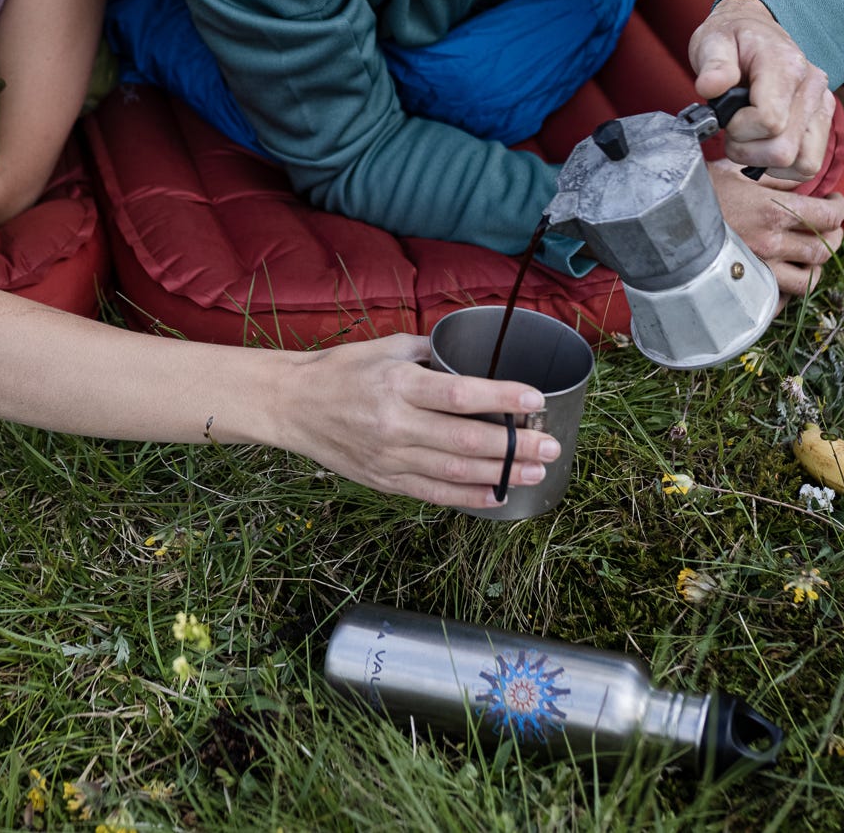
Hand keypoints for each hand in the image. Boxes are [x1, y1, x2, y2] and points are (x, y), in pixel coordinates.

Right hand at [273, 333, 560, 508]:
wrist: (292, 405)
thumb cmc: (340, 370)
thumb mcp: (384, 347)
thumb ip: (429, 350)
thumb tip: (470, 352)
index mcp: (399, 384)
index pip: (461, 394)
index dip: (503, 398)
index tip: (536, 400)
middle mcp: (396, 424)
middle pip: (467, 438)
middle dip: (515, 446)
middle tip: (551, 447)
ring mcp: (390, 457)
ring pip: (456, 471)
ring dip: (501, 473)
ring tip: (536, 472)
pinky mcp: (384, 480)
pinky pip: (434, 493)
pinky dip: (469, 497)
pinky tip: (498, 494)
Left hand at [689, 0, 831, 181]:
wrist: (755, 31)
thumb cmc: (734, 39)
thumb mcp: (712, 42)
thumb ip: (713, 64)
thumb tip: (710, 87)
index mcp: (787, 65)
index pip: (769, 121)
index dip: (739, 129)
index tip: (726, 116)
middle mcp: (812, 87)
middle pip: (784, 149)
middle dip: (747, 149)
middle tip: (732, 129)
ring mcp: (822, 105)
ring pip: (802, 164)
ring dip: (766, 161)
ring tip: (748, 137)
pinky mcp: (823, 122)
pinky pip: (809, 165)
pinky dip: (783, 166)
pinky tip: (763, 145)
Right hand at [708, 158, 843, 299]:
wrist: (657, 220)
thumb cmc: (694, 192)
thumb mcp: (733, 170)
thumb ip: (771, 177)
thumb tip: (797, 181)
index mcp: (773, 210)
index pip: (828, 216)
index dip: (840, 208)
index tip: (834, 201)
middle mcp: (771, 243)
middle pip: (824, 249)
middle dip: (834, 237)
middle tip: (829, 228)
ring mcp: (758, 269)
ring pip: (809, 280)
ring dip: (816, 267)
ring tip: (811, 255)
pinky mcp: (743, 286)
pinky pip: (779, 301)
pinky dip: (788, 292)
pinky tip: (784, 278)